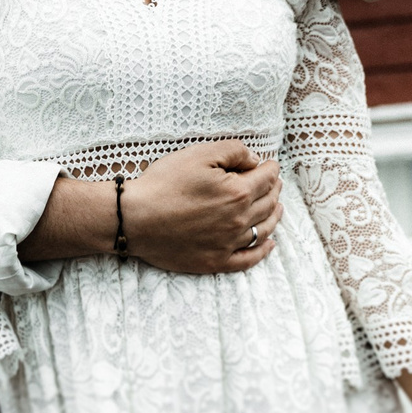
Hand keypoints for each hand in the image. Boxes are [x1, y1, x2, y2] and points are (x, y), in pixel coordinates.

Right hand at [121, 140, 282, 274]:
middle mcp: (239, 220)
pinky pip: (249, 259)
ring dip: (274, 216)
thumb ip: (233, 151)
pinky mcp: (216, 261)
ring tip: (278, 208)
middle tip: (273, 183)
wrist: (134, 219)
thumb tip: (255, 160)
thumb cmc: (163, 183)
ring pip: (263, 230)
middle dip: (274, 189)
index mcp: (237, 193)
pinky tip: (269, 243)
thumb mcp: (198, 154)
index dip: (271, 168)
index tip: (270, 164)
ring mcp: (228, 244)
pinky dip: (263, 251)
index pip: (266, 178)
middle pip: (268, 203)